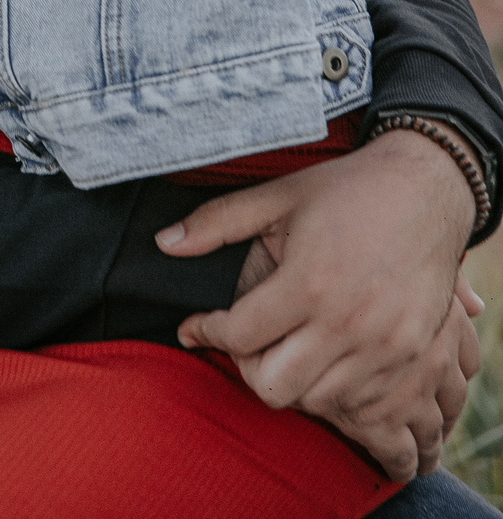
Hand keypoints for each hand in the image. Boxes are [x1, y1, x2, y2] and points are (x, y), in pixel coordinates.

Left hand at [157, 130, 480, 478]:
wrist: (427, 189)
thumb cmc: (345, 189)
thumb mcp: (277, 196)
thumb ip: (216, 222)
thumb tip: (162, 243)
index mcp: (307, 281)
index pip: (238, 336)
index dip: (206, 331)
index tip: (194, 326)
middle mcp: (346, 322)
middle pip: (274, 386)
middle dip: (246, 367)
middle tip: (241, 343)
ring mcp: (384, 345)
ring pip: (317, 401)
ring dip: (290, 380)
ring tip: (280, 347)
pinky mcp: (412, 354)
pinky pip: (361, 400)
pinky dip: (334, 388)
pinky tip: (320, 355)